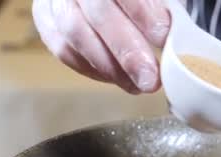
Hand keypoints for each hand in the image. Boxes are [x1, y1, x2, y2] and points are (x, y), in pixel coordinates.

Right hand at [32, 0, 169, 93]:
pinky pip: (63, 50)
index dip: (143, 13)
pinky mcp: (44, 18)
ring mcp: (56, 0)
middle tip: (150, 79)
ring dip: (110, 68)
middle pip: (98, 13)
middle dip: (127, 51)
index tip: (164, 38)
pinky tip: (118, 78)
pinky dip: (93, 69)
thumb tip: (176, 34)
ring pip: (75, 35)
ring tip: (139, 85)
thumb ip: (165, 6)